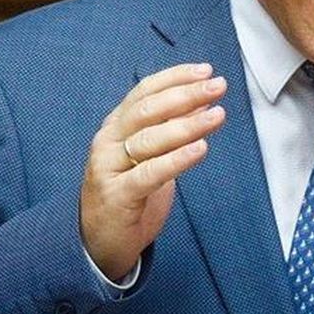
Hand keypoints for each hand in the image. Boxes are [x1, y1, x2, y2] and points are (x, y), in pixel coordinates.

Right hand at [81, 63, 226, 279]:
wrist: (96, 243)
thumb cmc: (128, 195)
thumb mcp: (150, 156)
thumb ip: (170, 129)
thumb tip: (201, 101)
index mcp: (115, 127)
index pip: (144, 92)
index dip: (175, 78)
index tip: (205, 70)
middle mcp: (108, 142)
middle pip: (148, 110)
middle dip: (186, 95)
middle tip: (217, 86)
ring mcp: (109, 168)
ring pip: (150, 139)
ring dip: (188, 124)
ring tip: (217, 115)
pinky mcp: (118, 195)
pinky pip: (150, 173)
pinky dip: (177, 159)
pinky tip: (200, 148)